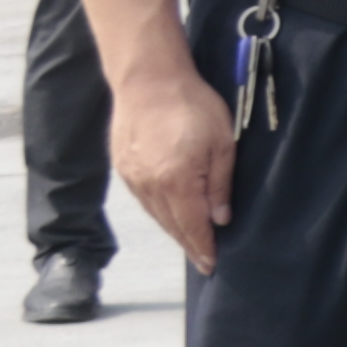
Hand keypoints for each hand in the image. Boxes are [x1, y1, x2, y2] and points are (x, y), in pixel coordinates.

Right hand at [111, 51, 234, 266]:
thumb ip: (221, 184)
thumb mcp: (223, 143)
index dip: (202, 247)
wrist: (149, 80)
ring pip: (156, 215)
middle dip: (189, 244)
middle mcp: (149, 185)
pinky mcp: (123, 168)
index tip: (211, 265)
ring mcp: (132, 177)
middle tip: (204, 261)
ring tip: (190, 244)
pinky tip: (170, 215)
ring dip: (173, 230)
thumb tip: (220, 219)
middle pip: (171, 225)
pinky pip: (144, 200)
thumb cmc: (193, 106)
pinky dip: (159, 212)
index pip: (191, 226)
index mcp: (176, 181)